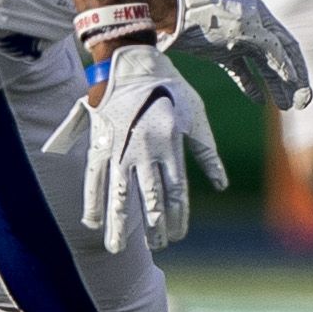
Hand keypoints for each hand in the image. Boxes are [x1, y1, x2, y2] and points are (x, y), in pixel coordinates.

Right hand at [43, 44, 226, 252]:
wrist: (132, 63)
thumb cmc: (170, 89)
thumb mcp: (197, 117)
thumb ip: (208, 154)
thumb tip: (221, 185)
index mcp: (171, 146)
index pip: (176, 193)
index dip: (177, 218)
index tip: (177, 237)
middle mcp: (145, 152)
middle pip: (149, 200)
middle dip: (151, 228)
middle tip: (155, 248)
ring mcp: (120, 149)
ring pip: (119, 195)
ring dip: (118, 224)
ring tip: (115, 248)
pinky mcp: (100, 144)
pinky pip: (94, 178)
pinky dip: (92, 201)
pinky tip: (91, 222)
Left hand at [157, 0, 311, 108]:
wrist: (173, 17)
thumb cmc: (210, 19)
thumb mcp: (247, 30)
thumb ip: (272, 49)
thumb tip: (292, 73)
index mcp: (264, 19)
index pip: (290, 48)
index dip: (301, 71)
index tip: (306, 93)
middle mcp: (254, 29)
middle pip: (280, 59)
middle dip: (292, 82)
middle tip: (300, 105)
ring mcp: (237, 41)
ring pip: (263, 67)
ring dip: (275, 87)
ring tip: (284, 107)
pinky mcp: (221, 53)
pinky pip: (241, 71)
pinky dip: (250, 85)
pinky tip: (258, 100)